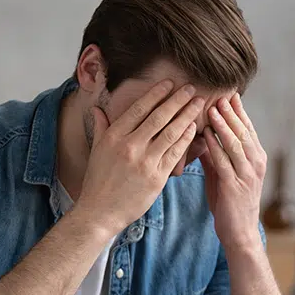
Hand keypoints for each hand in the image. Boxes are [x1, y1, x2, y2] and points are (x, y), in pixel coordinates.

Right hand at [76, 82, 203, 237]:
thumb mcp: (96, 151)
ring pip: (170, 133)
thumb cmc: (98, 181)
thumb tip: (98, 108)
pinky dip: (186, 139)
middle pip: (159, 117)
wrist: (100, 212)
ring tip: (198, 104)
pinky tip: (194, 128)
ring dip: (187, 116)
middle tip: (191, 88)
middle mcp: (129, 146)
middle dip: (177, 100)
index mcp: (114, 136)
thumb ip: (102, 127)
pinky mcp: (156, 177)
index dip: (156, 93)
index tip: (169, 82)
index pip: (139, 108)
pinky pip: (175, 153)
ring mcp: (144, 162)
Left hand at [200, 94, 266, 251]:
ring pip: (235, 144)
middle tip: (222, 94)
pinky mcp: (234, 186)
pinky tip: (206, 135)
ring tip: (213, 108)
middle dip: (232, 112)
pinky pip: (224, 161)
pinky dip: (215, 146)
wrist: (240, 233)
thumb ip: (216, 156)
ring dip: (224, 125)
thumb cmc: (231, 204)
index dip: (239, 112)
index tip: (230, 95)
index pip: (248, 130)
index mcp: (255, 159)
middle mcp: (255, 164)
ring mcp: (246, 175)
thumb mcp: (223, 175)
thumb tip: (203, 137)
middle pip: (244, 132)